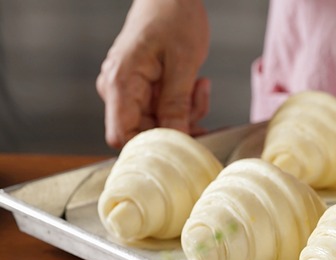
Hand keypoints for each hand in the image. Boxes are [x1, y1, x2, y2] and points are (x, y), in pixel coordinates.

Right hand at [96, 0, 209, 147]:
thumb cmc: (173, 18)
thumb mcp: (183, 63)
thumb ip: (177, 104)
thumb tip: (175, 139)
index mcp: (121, 84)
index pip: (122, 136)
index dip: (150, 147)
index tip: (180, 145)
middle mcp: (118, 90)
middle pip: (145, 132)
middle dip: (179, 126)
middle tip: (200, 102)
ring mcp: (129, 90)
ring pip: (158, 123)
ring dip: (186, 113)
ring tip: (199, 86)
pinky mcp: (143, 88)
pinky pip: (163, 110)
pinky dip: (184, 105)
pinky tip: (195, 85)